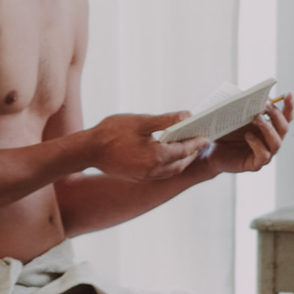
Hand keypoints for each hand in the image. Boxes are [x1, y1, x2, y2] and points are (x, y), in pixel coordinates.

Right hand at [91, 112, 211, 181]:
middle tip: (200, 141)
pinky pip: (160, 173)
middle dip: (192, 153)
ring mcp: (144, 177)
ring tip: (188, 147)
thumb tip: (187, 115)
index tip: (206, 136)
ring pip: (171, 171)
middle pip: (180, 163)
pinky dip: (169, 164)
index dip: (196, 142)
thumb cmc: (112, 132)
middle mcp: (152, 171)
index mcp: (156, 157)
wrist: (87, 150)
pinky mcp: (137, 178)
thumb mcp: (141, 121)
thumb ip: (166, 120)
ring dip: (181, 160)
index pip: (184, 150)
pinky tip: (168, 154)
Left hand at [204, 93, 293, 176]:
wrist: (210, 150)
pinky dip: (258, 144)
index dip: (289, 106)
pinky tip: (248, 135)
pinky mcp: (255, 164)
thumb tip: (254, 94)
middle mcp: (270, 140)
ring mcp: (265, 153)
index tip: (288, 94)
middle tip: (265, 105)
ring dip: (268, 128)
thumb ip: (247, 105)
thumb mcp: (237, 115)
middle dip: (276, 115)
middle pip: (284, 128)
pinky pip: (263, 155)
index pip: (285, 117)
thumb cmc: (226, 132)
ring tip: (256, 118)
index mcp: (269, 127)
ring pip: (276, 142)